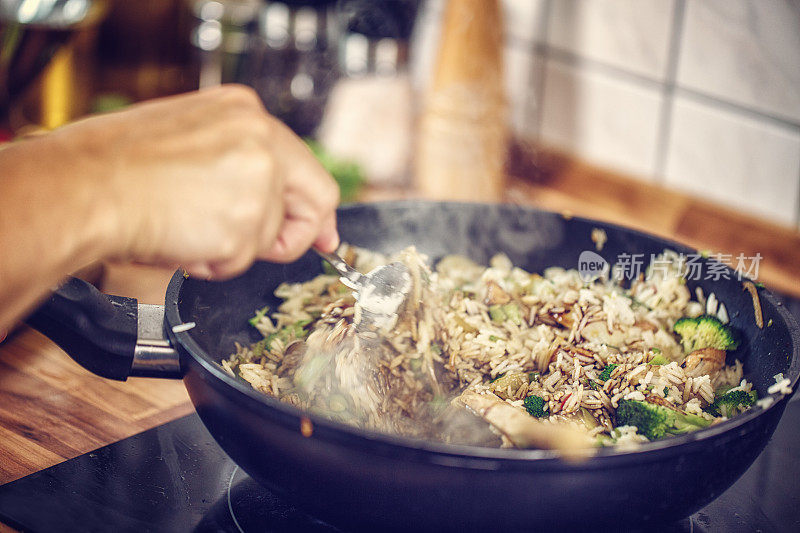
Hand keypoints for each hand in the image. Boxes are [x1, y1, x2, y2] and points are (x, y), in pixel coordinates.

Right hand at [53, 85, 339, 277]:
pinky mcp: (245, 225)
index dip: (316, 209)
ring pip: (269, 237)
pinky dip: (213, 263)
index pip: (307, 167)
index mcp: (246, 113)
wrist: (83, 188)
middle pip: (315, 201)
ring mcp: (258, 182)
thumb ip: (241, 161)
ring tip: (186, 228)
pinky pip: (242, 262)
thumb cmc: (116, 166)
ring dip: (232, 247)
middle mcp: (261, 141)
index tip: (325, 234)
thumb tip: (275, 197)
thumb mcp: (192, 140)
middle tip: (271, 248)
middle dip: (292, 235)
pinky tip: (181, 240)